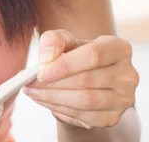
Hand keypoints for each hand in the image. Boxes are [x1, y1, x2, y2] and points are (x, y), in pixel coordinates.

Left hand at [23, 29, 138, 129]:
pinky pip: (85, 116)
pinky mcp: (113, 116)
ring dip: (53, 98)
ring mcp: (124, 99)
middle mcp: (127, 74)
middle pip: (86, 80)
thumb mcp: (66, 40)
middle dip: (53, 84)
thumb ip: (54, 40)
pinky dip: (60, 109)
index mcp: (118, 49)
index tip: (40, 72)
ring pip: (85, 101)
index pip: (93, 56)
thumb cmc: (77, 54)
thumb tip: (46, 57)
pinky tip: (45, 101)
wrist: (88, 77)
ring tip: (32, 92)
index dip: (65, 65)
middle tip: (29, 83)